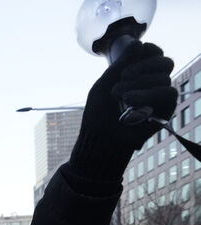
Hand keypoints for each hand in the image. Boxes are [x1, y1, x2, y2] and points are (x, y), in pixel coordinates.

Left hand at [70, 42, 175, 180]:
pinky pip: (169, 93)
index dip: (150, 50)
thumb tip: (139, 42)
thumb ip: (120, 64)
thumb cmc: (98, 113)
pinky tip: (131, 101)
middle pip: (165, 62)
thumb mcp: (104, 84)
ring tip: (121, 96)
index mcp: (139, 75)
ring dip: (140, 84)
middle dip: (144, 66)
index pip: (156, 54)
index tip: (138, 50)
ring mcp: (160, 97)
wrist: (99, 138)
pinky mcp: (165, 111)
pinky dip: (149, 94)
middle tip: (122, 78)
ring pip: (164, 77)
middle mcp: (152, 84)